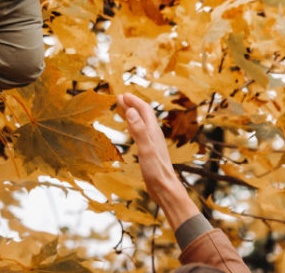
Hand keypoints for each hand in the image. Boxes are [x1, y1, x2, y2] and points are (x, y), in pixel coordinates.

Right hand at [118, 92, 198, 229]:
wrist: (165, 189)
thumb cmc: (156, 171)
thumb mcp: (145, 149)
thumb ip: (139, 130)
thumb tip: (130, 110)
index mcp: (153, 131)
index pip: (144, 109)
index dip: (134, 100)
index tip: (122, 95)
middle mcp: (153, 135)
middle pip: (142, 115)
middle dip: (132, 105)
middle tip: (119, 99)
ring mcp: (152, 143)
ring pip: (141, 123)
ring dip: (132, 114)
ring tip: (122, 109)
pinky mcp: (150, 151)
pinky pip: (140, 133)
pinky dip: (133, 126)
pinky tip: (130, 130)